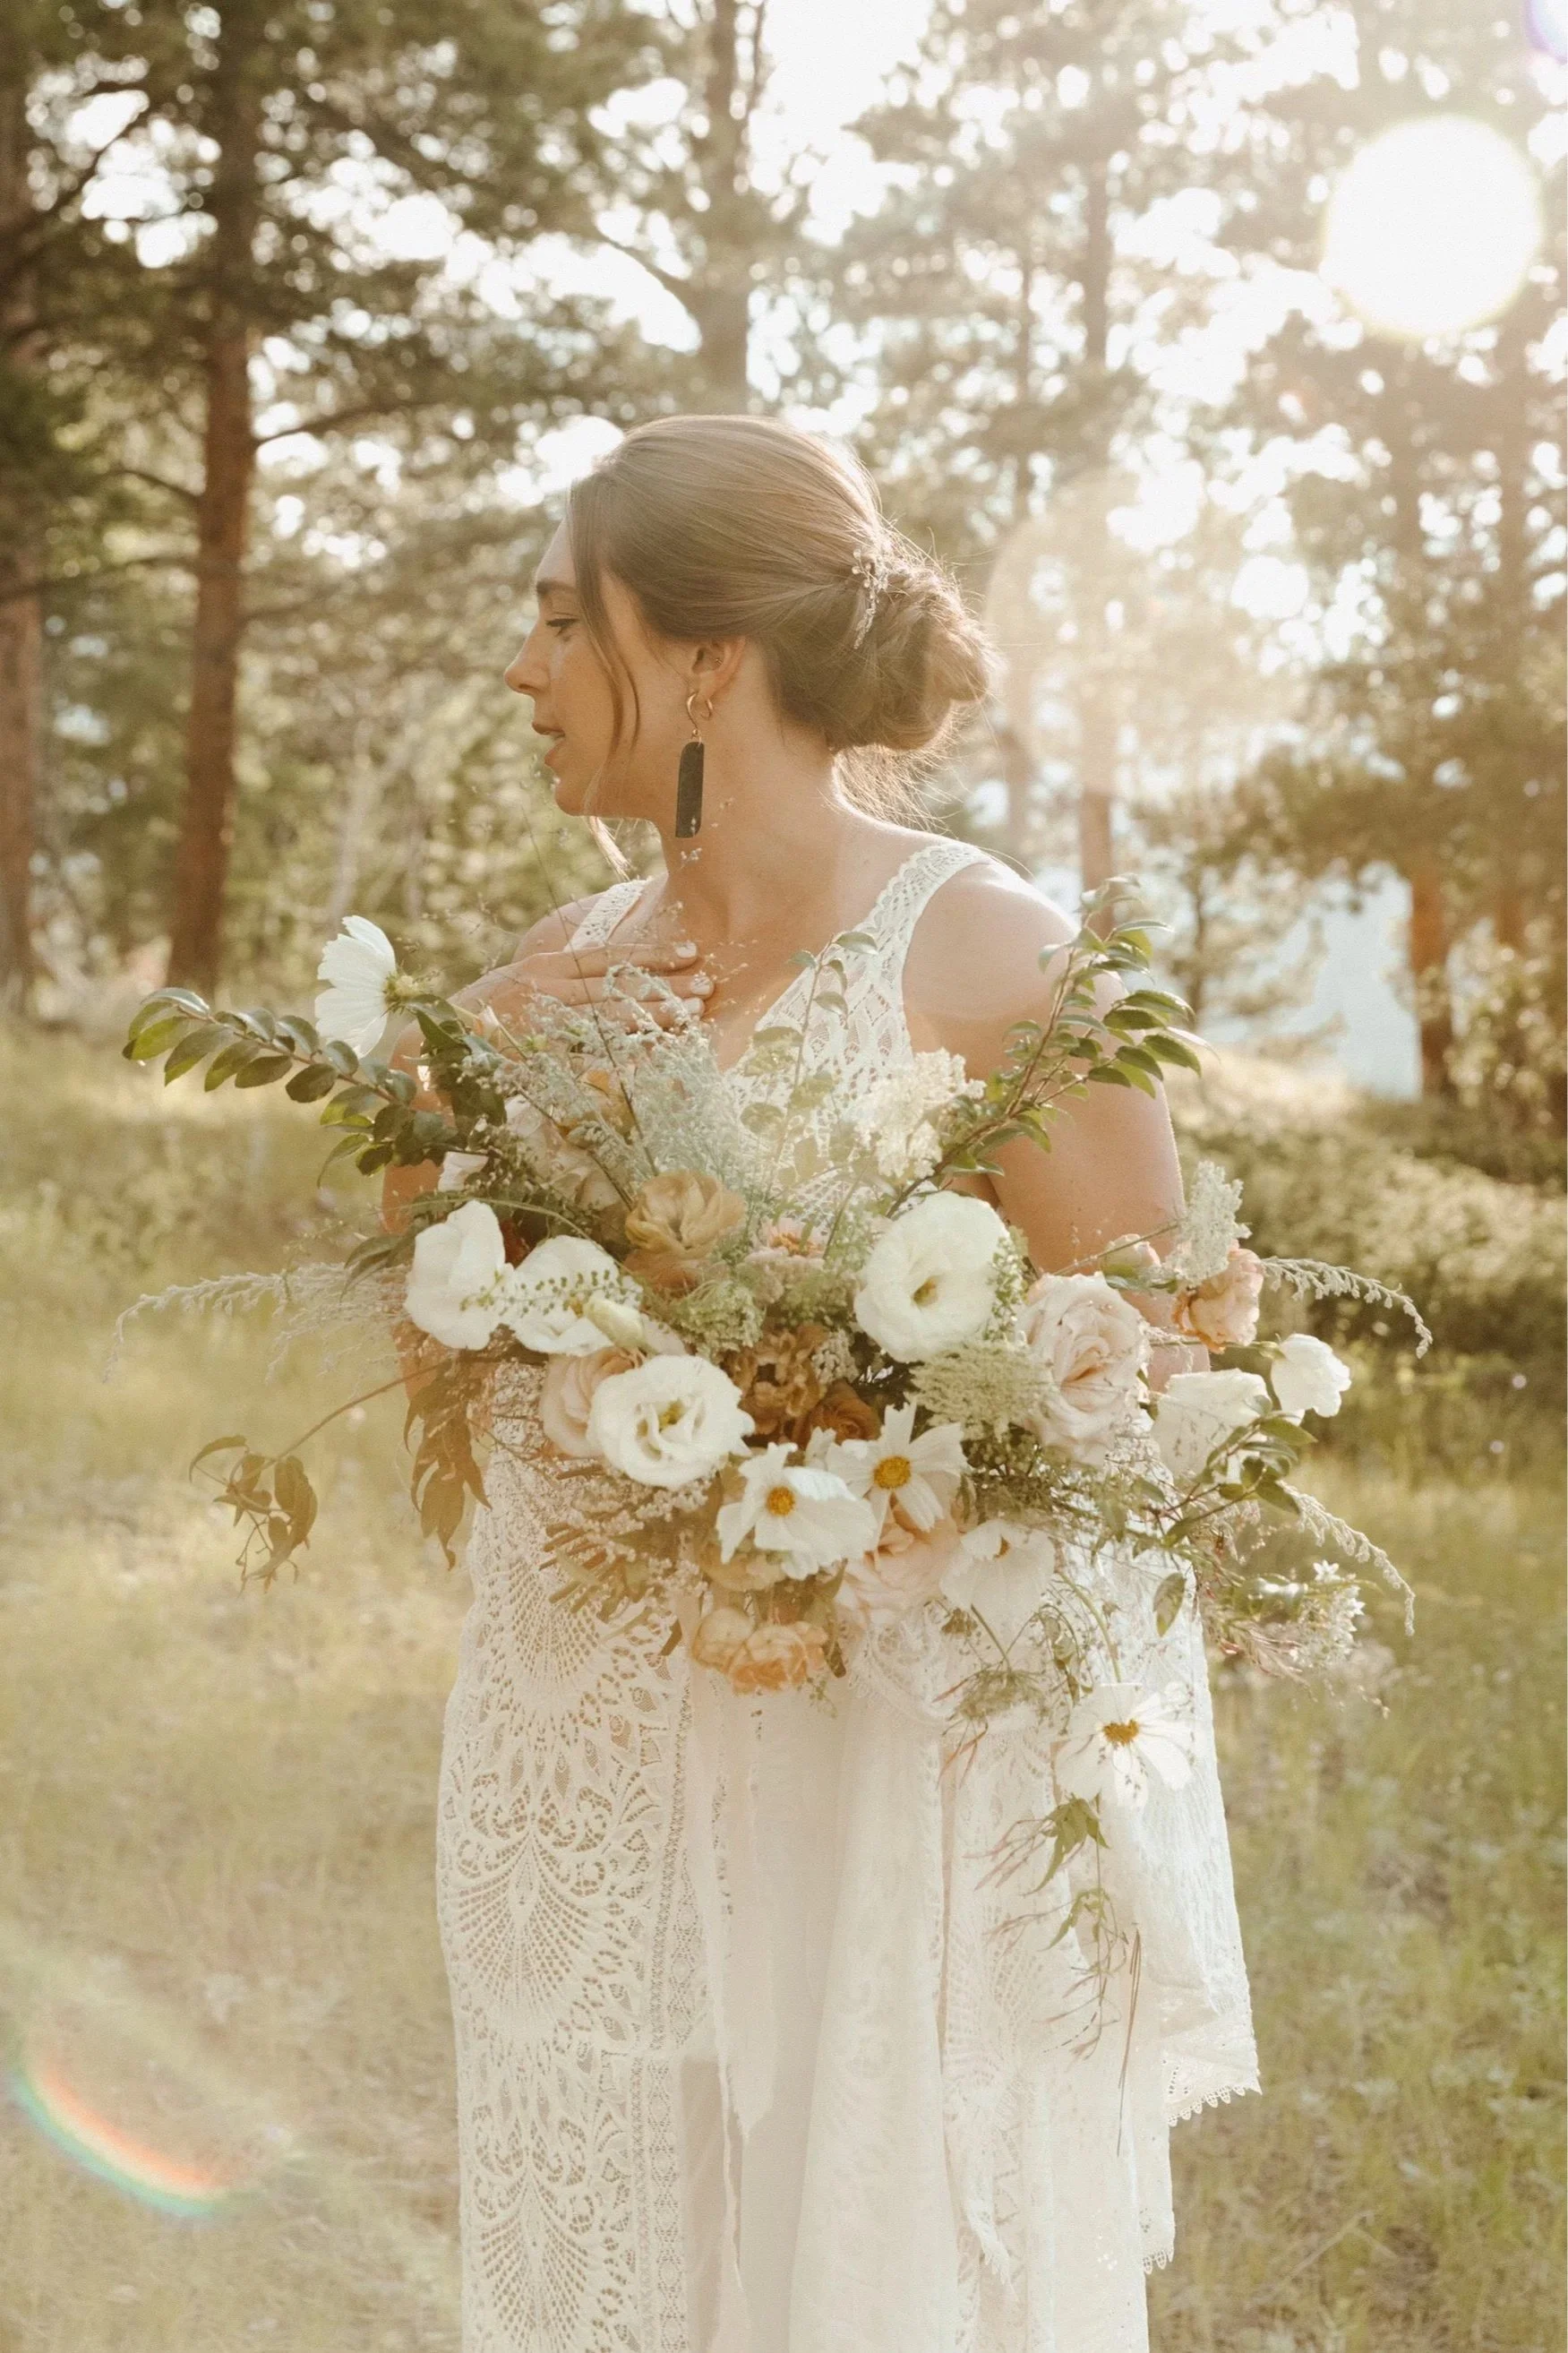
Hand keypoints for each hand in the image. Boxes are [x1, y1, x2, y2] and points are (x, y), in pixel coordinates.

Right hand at [456, 940, 714, 1032]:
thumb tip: (609, 979)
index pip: (609, 956)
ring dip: (653, 1018)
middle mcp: (546, 988)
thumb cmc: (486, 1018)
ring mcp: (540, 1021)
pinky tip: (654, 1057)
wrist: (435, 1047)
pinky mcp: (536, 1054)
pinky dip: (621, 1056)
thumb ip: (563, 982)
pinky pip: (586, 1056)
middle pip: (618, 985)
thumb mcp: (525, 986)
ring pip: (610, 1018)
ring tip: (692, 1016)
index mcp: (546, 967)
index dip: (652, 953)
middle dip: (666, 986)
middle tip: (707, 986)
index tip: (689, 951)